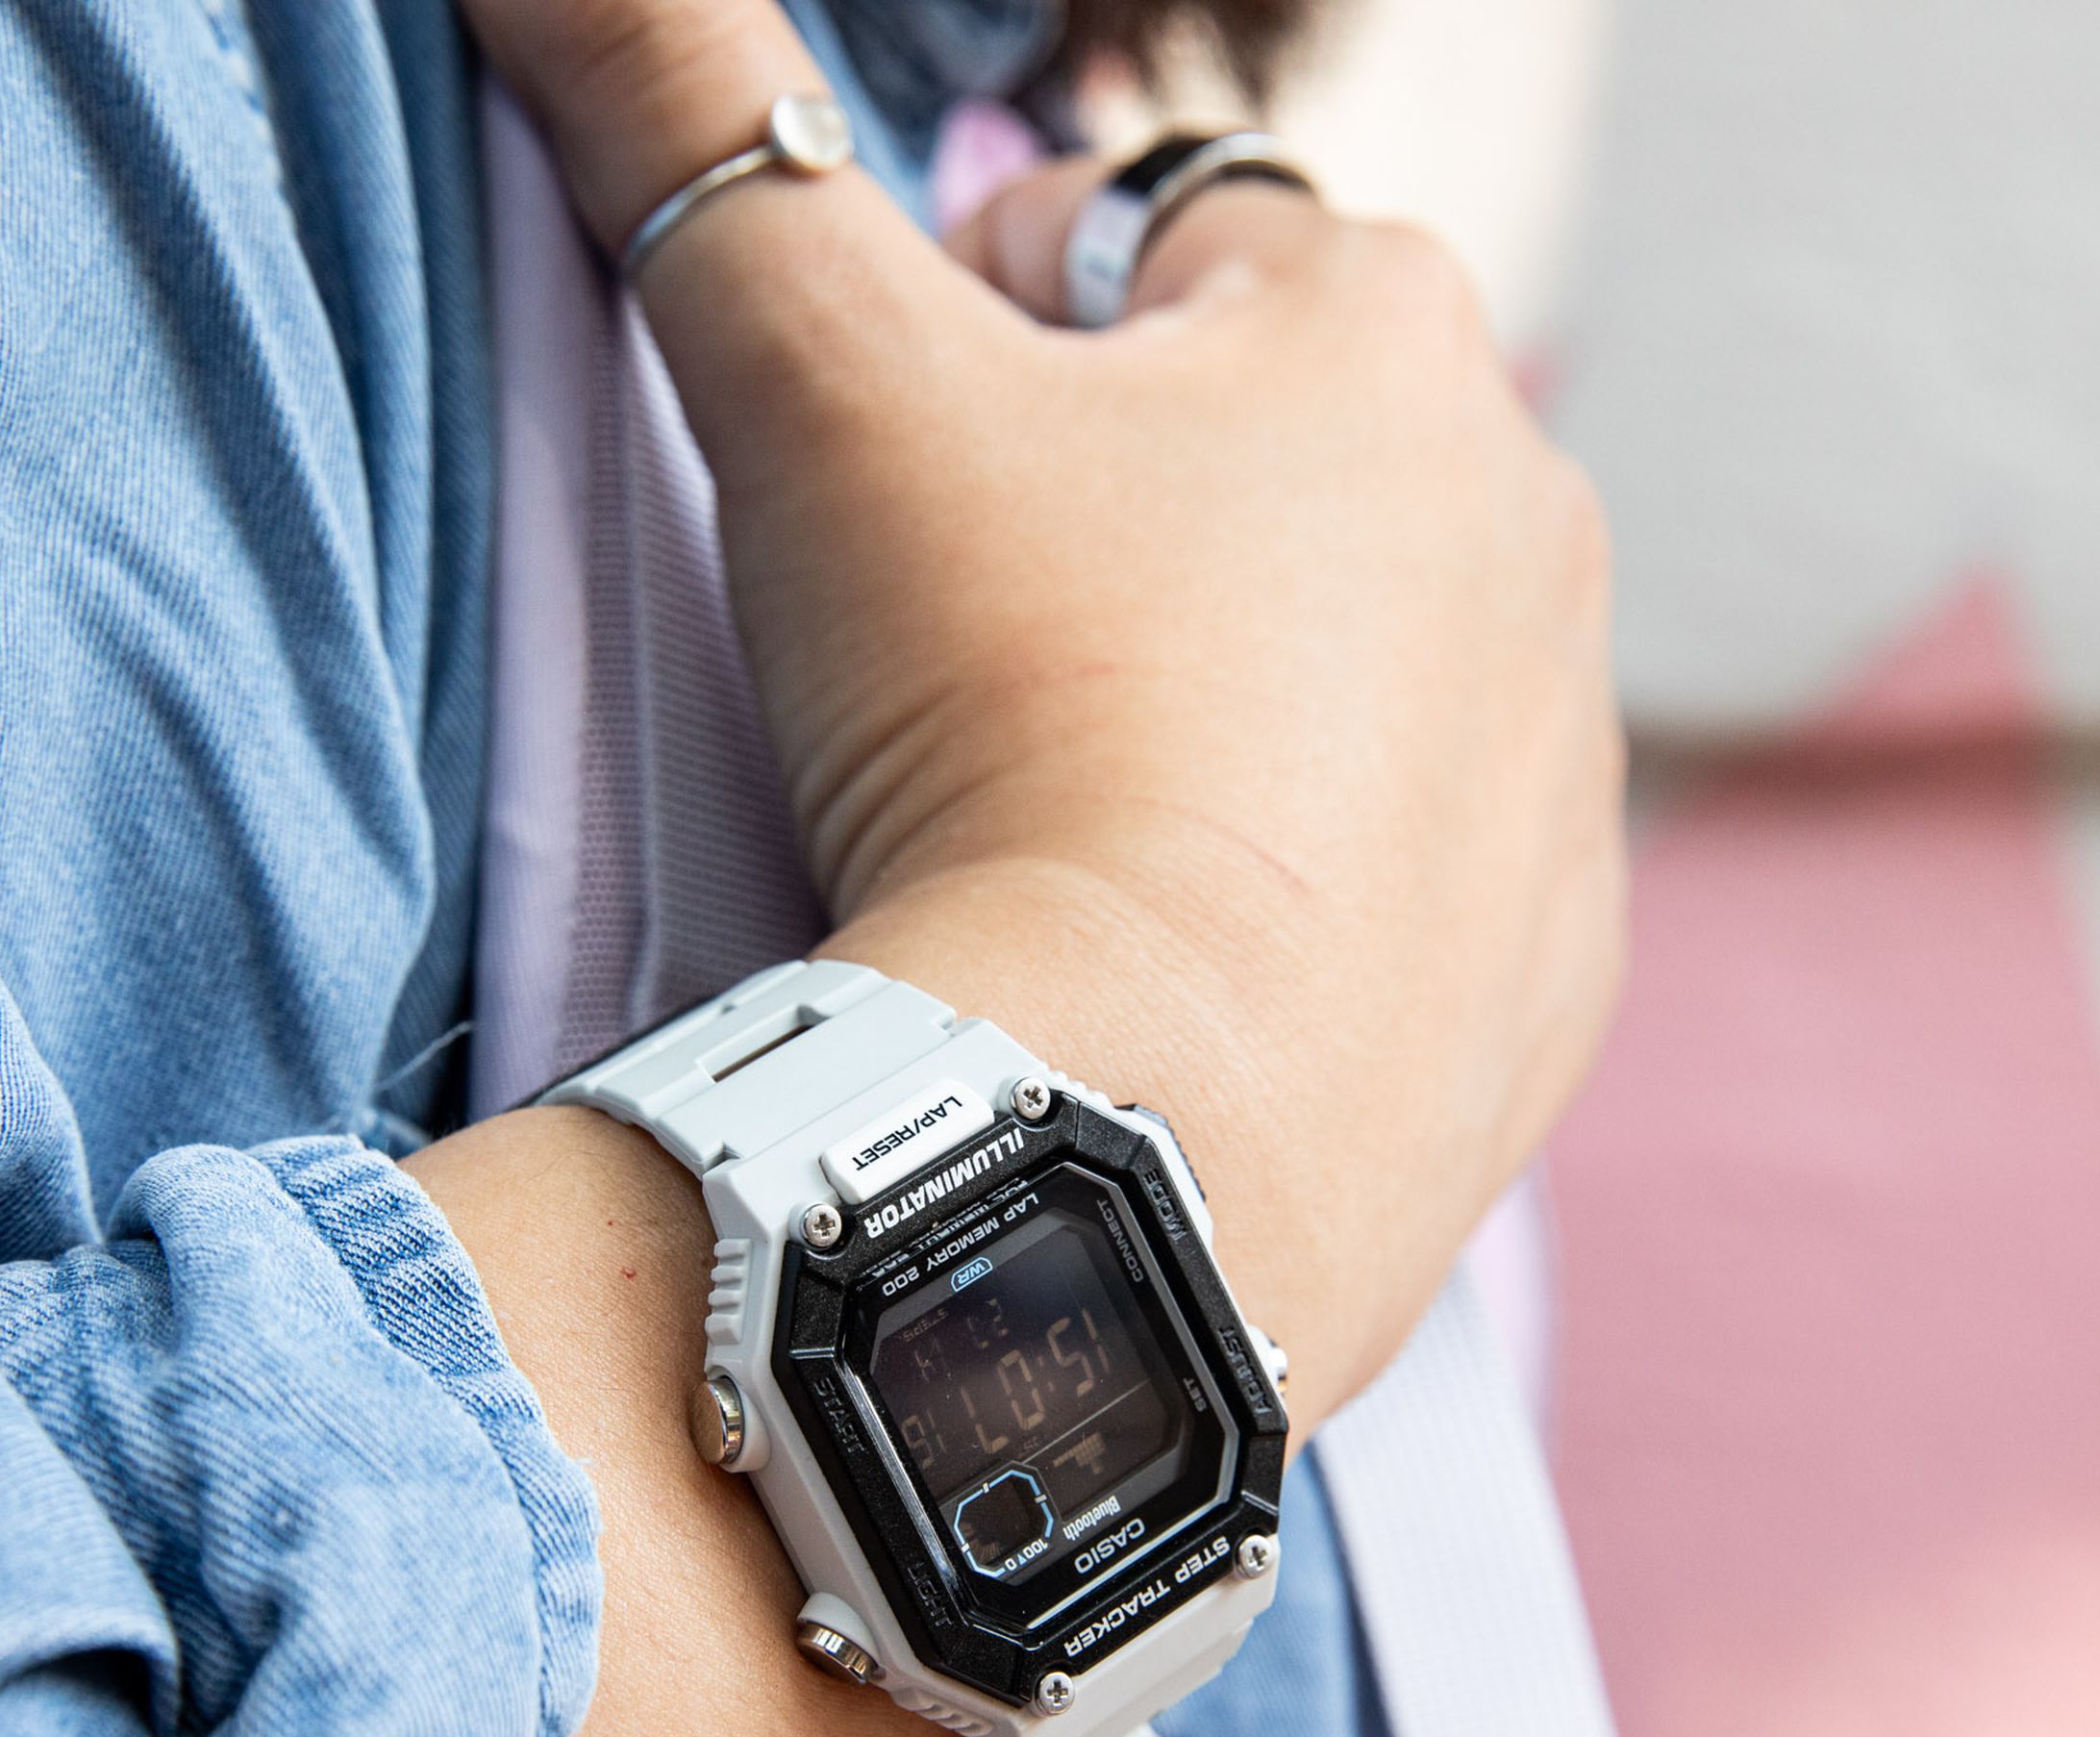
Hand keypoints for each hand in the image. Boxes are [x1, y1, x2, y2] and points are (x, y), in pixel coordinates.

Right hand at [461, 0, 1624, 1414]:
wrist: (1145, 1115)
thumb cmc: (1006, 721)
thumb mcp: (820, 385)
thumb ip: (684, 114)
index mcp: (1382, 335)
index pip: (1143, 242)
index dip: (981, 331)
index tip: (902, 480)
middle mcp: (1523, 528)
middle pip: (1261, 466)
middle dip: (1114, 527)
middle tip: (971, 667)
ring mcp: (1560, 769)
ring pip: (1350, 678)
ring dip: (1219, 711)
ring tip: (1072, 819)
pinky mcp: (1550, 971)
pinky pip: (1416, 881)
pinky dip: (1307, 892)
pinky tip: (1186, 950)